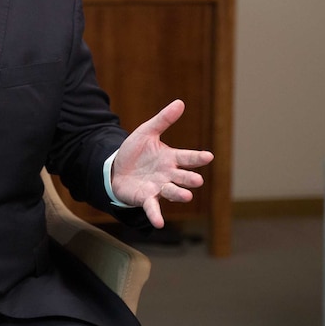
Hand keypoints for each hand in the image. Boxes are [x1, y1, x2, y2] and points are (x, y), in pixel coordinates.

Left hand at [111, 100, 213, 227]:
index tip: (208, 156)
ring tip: (186, 196)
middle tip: (197, 180)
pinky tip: (158, 223)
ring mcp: (158, 188)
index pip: (187, 157)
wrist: (115, 167)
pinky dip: (155, 215)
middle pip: (182, 177)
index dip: (197, 158)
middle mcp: (168, 175)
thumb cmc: (135, 151)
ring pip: (171, 192)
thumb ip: (163, 120)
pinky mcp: (146, 198)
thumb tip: (180, 102)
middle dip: (189, 179)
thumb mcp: (147, 132)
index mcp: (170, 158)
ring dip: (179, 194)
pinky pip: (152, 208)